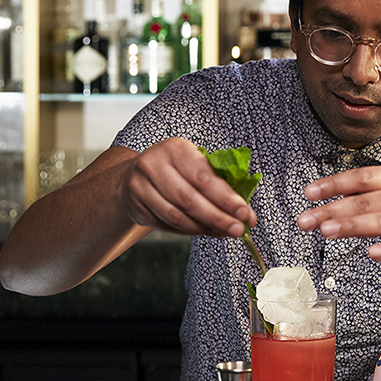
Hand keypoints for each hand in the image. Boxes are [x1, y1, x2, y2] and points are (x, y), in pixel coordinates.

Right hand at [117, 137, 256, 237]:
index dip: (225, 198)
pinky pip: (167, 225)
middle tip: (238, 229)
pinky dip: (190, 231)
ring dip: (204, 228)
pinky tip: (206, 230)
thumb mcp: (195, 163)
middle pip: (189, 199)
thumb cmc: (175, 168)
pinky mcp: (136, 207)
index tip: (244, 212)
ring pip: (177, 216)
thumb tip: (246, 212)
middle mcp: (153, 165)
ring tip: (224, 232)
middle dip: (218, 217)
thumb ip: (219, 182)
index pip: (203, 177)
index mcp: (175, 149)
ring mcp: (140, 187)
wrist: (135, 175)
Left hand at [296, 166, 380, 287]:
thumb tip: (324, 200)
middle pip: (365, 202)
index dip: (334, 184)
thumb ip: (363, 196)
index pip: (361, 178)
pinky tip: (371, 253)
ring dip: (352, 226)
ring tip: (327, 231)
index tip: (310, 193)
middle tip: (307, 219)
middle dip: (332, 210)